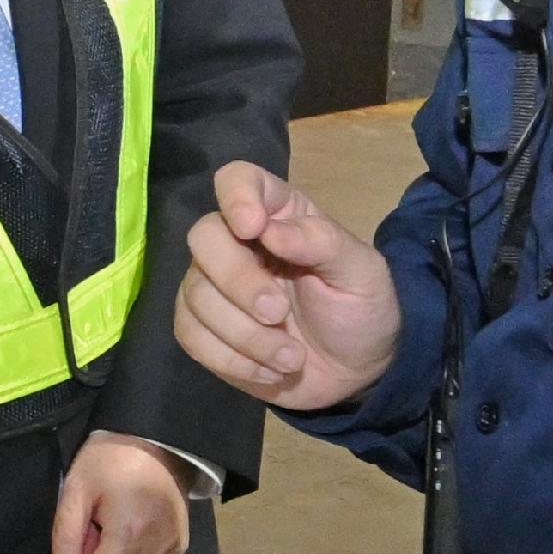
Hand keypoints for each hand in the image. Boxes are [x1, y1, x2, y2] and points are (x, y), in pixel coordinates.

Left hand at [40, 434, 190, 553]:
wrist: (156, 437)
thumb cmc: (111, 456)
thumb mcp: (76, 489)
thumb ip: (66, 537)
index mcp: (131, 532)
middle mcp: (158, 548)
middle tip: (70, 549)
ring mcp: (172, 549)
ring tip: (94, 533)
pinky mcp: (178, 546)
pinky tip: (114, 535)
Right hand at [173, 160, 401, 410]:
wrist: (355, 374)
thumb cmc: (360, 311)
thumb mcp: (361, 273)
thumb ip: (321, 242)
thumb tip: (269, 228)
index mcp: (279, 215)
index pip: (237, 180)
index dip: (236, 196)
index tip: (253, 228)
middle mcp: (237, 244)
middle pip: (204, 237)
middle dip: (238, 281)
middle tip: (278, 314)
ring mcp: (215, 287)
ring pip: (196, 295)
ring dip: (246, 335)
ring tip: (291, 357)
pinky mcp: (204, 329)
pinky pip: (191, 335)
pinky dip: (232, 359)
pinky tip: (270, 370)